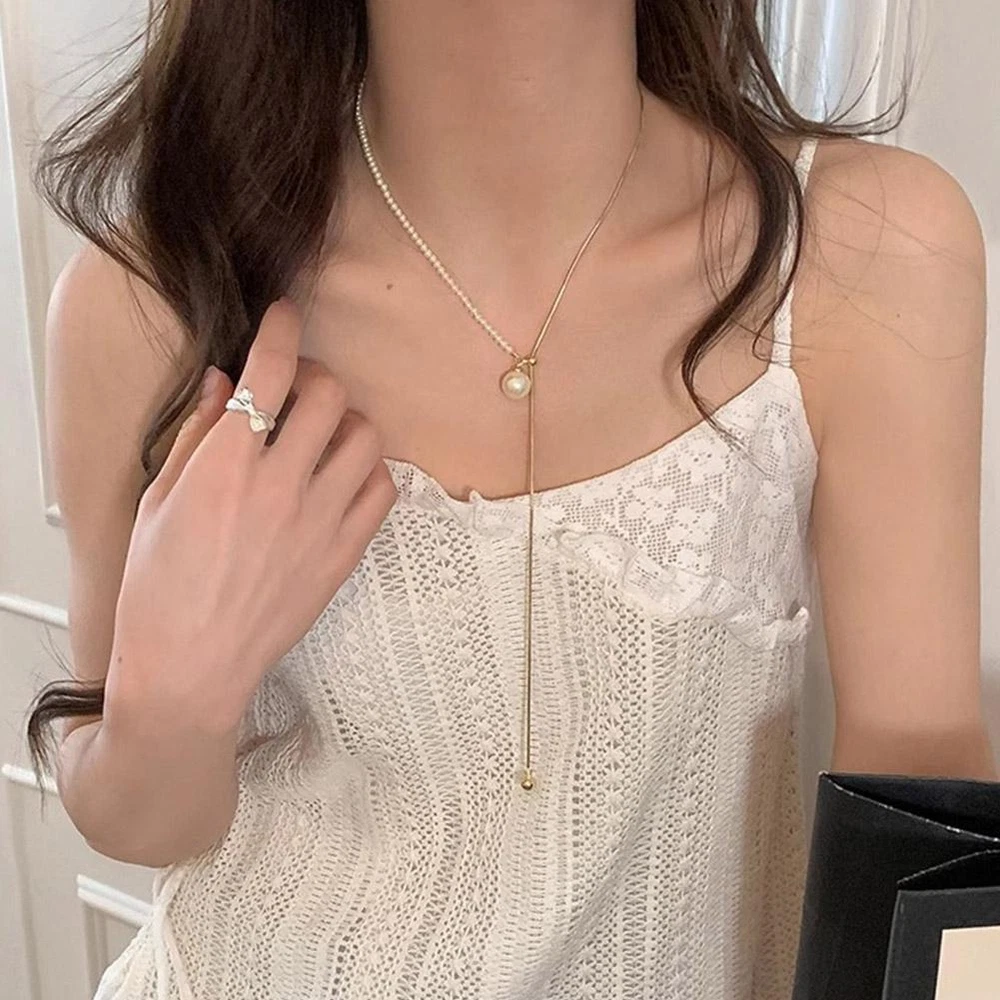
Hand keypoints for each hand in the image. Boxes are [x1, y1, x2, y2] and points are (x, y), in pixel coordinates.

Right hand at [105, 298, 397, 732]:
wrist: (192, 669)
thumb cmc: (160, 592)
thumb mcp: (159, 502)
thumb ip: (198, 434)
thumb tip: (228, 382)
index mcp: (227, 467)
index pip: (271, 372)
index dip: (281, 330)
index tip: (283, 316)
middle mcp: (282, 486)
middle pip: (330, 394)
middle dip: (314, 375)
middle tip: (296, 387)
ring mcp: (321, 521)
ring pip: (366, 437)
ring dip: (346, 421)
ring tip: (323, 434)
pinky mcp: (345, 554)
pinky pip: (382, 490)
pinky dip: (369, 470)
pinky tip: (342, 477)